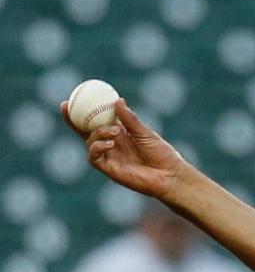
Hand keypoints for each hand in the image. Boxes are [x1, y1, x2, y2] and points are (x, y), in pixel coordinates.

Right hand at [59, 97, 184, 200]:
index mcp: (118, 132)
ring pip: (90, 142)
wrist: (169, 175)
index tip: (73, 96)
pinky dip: (97, 147)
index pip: (96, 119)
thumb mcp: (144, 132)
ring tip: (115, 132)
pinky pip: (94, 157)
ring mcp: (109, 157)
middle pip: (85, 130)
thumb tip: (118, 100)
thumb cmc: (160, 153)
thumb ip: (130, 119)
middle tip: (67, 107)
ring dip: (97, 133)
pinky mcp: (109, 170)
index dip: (83, 109)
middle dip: (72, 119)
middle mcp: (110, 144)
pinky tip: (109, 143)